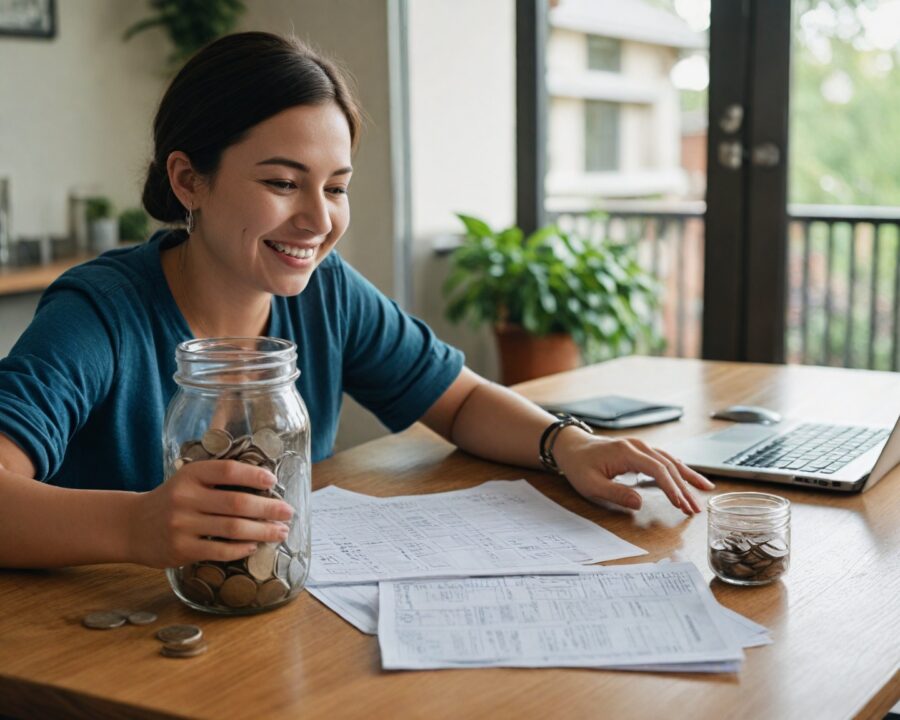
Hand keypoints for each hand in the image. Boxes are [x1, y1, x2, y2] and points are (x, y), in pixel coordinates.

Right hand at [129, 460, 294, 568]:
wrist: (131, 526)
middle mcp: (185, 497)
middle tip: (288, 512)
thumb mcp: (188, 481)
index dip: (254, 474)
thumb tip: (265, 486)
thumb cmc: (172, 500)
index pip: (228, 470)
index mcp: (190, 474)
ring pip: (233, 529)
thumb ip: (218, 480)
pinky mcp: (181, 549)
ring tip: (280, 532)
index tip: (273, 480)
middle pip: (237, 503)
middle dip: (269, 508)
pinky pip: (220, 550)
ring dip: (263, 531)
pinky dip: (241, 549)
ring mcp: (182, 525)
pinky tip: (254, 546)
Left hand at [553, 428, 713, 514]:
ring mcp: (641, 447)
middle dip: (685, 487)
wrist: (571, 446)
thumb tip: (639, 504)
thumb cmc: (579, 466)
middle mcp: (638, 446)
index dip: (671, 488)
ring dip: (687, 476)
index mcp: (626, 452)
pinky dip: (680, 469)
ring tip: (706, 490)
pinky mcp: (641, 451)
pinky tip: (690, 478)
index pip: (657, 470)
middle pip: (668, 466)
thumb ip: (615, 493)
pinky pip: (665, 459)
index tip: (681, 504)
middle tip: (696, 508)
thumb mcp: (591, 485)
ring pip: (670, 461)